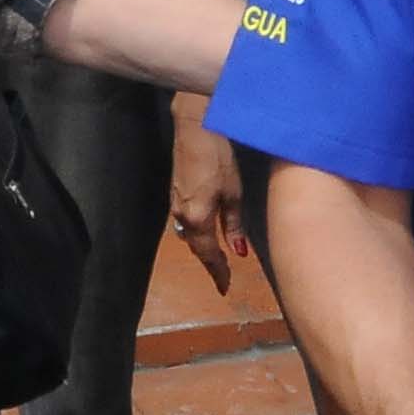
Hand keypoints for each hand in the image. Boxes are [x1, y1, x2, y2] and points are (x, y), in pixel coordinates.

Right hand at [169, 99, 247, 294]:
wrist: (195, 126)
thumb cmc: (219, 157)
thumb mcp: (233, 191)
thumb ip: (233, 223)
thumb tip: (238, 251)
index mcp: (197, 219)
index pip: (208, 255)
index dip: (218, 272)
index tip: (225, 288)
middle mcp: (182, 216)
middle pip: (196, 247)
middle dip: (210, 261)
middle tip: (223, 274)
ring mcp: (175, 203)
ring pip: (190, 234)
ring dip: (203, 246)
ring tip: (218, 255)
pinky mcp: (175, 191)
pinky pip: (186, 221)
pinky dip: (198, 231)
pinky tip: (207, 229)